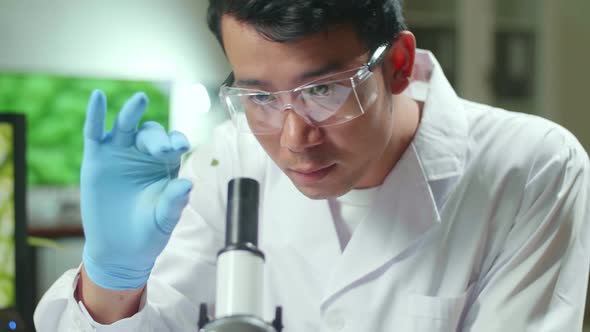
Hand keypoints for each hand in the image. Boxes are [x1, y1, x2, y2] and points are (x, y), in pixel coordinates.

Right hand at [80, 90, 191, 289]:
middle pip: (151, 134)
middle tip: (162, 149)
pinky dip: (95, 114)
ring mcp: (119, 153)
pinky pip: (95, 132)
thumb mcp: (164, 220)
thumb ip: (175, 202)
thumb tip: (188, 184)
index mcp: (166, 164)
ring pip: (126, 126)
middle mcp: (144, 154)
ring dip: (132, 112)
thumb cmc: (148, 233)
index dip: (177, 141)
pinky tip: (97, 97)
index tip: (179, 147)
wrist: (119, 251)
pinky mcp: (96, 159)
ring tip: (140, 100)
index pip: (174, 143)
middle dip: (157, 138)